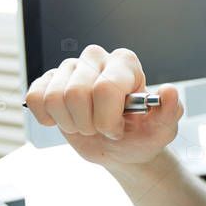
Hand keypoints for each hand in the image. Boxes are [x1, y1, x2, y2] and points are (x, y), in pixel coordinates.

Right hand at [23, 45, 183, 166]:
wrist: (120, 148)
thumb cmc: (142, 134)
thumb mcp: (162, 129)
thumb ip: (170, 111)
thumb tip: (169, 92)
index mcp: (125, 63)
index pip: (105, 88)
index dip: (107, 119)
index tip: (117, 130)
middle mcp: (96, 58)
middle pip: (75, 94)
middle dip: (88, 124)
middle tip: (100, 129)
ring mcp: (70, 68)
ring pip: (53, 98)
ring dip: (70, 123)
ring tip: (85, 124)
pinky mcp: (49, 81)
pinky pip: (35, 97)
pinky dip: (46, 117)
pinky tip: (63, 120)